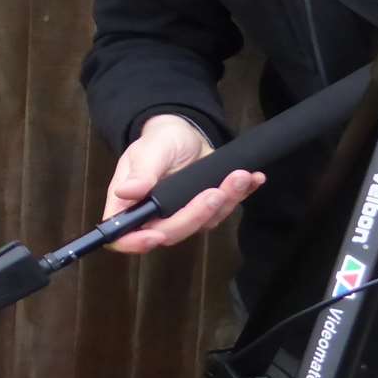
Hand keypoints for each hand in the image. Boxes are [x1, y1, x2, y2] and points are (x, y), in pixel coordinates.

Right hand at [101, 114, 264, 252]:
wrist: (185, 134)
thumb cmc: (159, 141)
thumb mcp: (148, 151)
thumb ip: (140, 173)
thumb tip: (126, 192)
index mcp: (129, 205)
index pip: (124, 235)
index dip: (137, 243)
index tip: (156, 236)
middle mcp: (154, 217)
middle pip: (170, 234)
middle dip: (196, 215)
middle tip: (214, 192)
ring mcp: (181, 216)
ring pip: (202, 224)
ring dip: (225, 202)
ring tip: (239, 176)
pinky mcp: (205, 211)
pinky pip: (223, 211)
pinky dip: (240, 195)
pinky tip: (252, 179)